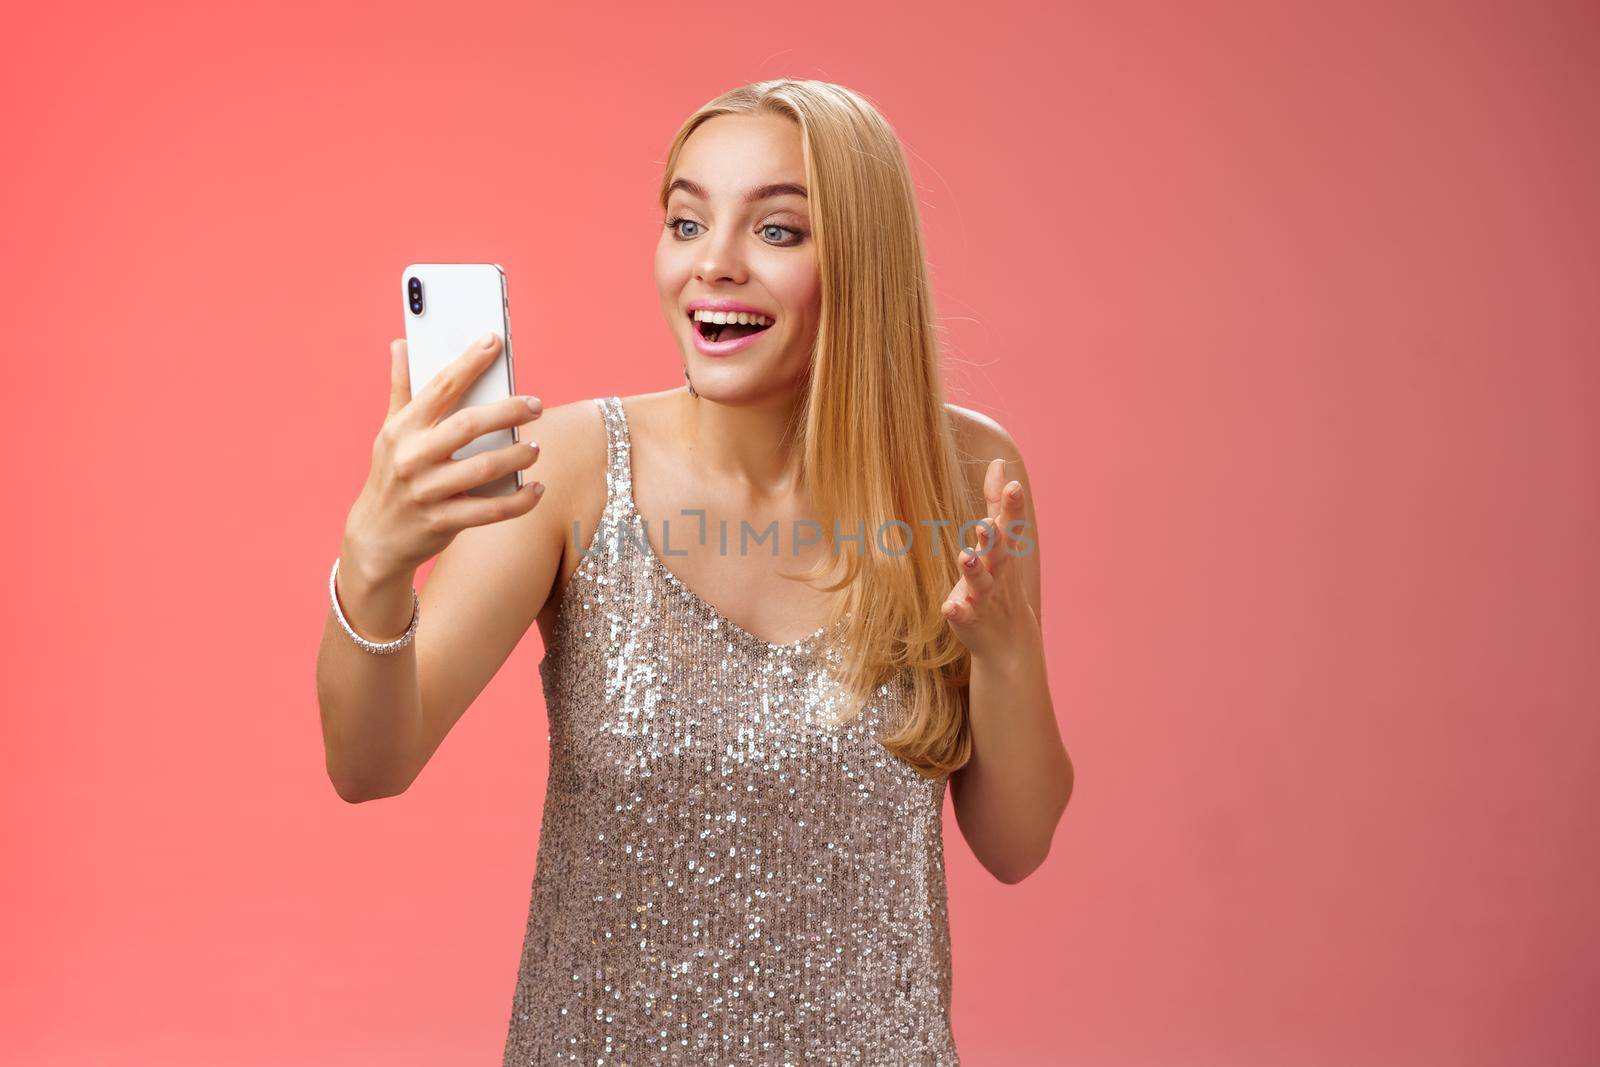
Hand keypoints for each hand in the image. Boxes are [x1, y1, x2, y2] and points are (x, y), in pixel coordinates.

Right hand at [342, 332, 543, 582]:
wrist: (375, 537)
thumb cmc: (390, 474)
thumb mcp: (390, 432)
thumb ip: (401, 389)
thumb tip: (400, 345)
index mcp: (402, 429)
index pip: (440, 386)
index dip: (469, 361)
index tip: (494, 341)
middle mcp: (412, 457)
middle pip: (469, 425)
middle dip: (508, 411)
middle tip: (536, 405)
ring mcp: (426, 491)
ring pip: (484, 467)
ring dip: (518, 456)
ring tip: (535, 448)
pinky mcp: (441, 521)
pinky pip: (490, 510)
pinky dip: (519, 500)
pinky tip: (535, 489)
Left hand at [941, 458, 1039, 662]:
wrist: (1008, 637)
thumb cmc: (1001, 575)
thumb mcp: (1002, 537)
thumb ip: (997, 501)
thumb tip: (1000, 461)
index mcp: (1005, 549)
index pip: (1011, 524)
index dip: (1012, 506)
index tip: (1014, 485)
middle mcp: (998, 570)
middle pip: (998, 551)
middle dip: (994, 537)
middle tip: (987, 523)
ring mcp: (985, 595)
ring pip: (981, 582)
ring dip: (974, 570)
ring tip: (966, 557)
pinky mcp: (970, 617)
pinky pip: (964, 614)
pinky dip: (957, 611)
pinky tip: (949, 607)